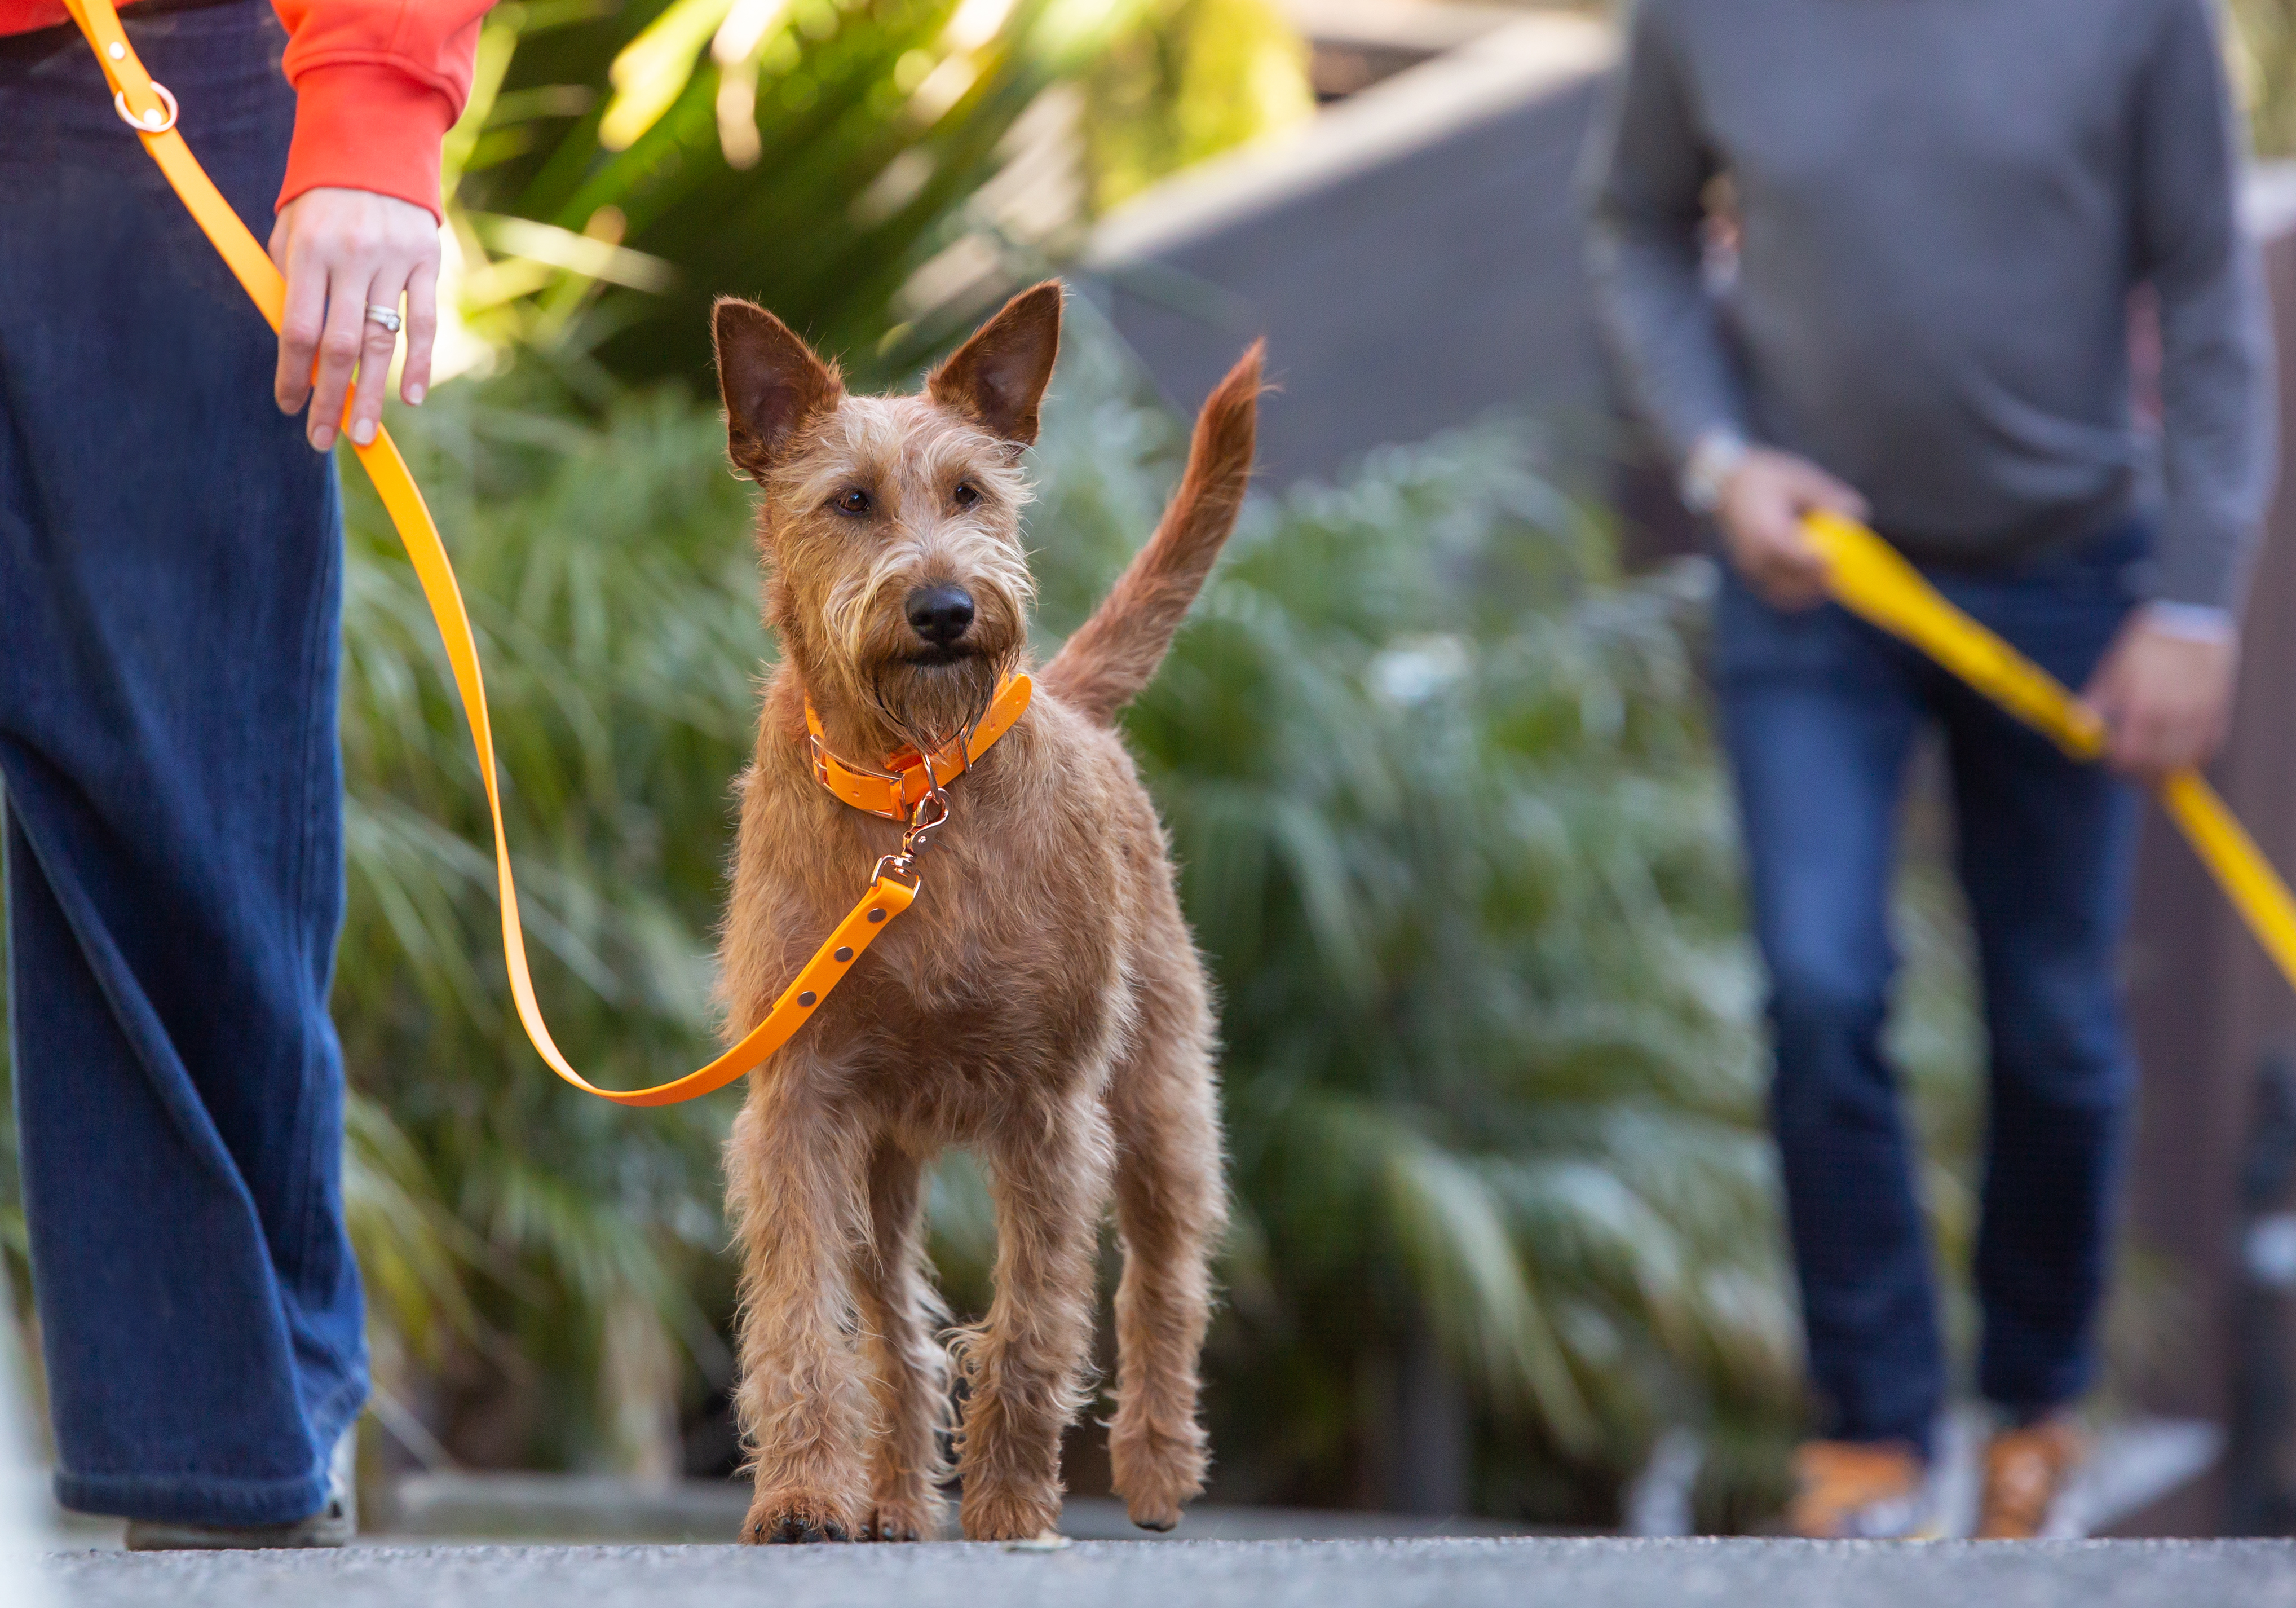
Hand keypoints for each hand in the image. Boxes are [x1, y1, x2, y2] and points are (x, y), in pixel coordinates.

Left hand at [268, 187, 439, 451]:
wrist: (373, 144)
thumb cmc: (321, 200)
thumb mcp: (290, 232)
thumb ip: (291, 287)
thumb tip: (299, 354)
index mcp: (309, 251)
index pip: (298, 328)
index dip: (292, 374)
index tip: (290, 407)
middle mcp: (351, 257)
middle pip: (340, 345)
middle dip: (330, 398)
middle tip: (324, 439)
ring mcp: (393, 260)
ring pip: (383, 341)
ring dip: (372, 393)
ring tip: (364, 434)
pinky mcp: (427, 261)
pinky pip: (425, 322)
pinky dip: (419, 363)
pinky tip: (411, 398)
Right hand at [1716, 448, 1868, 609]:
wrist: (1724, 485)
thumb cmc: (1762, 478)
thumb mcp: (1798, 479)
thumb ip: (1828, 497)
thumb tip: (1858, 513)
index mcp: (1768, 535)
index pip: (1802, 562)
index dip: (1825, 563)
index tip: (1839, 556)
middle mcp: (1756, 559)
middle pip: (1796, 586)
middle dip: (1820, 580)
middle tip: (1838, 566)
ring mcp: (1750, 570)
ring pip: (1786, 596)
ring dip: (1809, 591)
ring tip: (1826, 573)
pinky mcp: (1750, 574)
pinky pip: (1775, 594)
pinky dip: (1796, 593)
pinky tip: (1810, 578)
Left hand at [2081, 611, 2238, 781]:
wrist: (2188, 618)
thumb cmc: (2143, 647)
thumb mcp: (2111, 672)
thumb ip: (2094, 705)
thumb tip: (2077, 732)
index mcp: (2142, 704)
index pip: (2130, 756)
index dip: (2119, 767)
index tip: (2113, 763)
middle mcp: (2173, 712)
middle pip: (2158, 765)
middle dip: (2141, 774)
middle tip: (2132, 770)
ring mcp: (2199, 713)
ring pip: (2184, 761)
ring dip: (2167, 770)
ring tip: (2153, 766)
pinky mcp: (2218, 709)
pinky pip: (2209, 747)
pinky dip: (2194, 757)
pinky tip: (2179, 753)